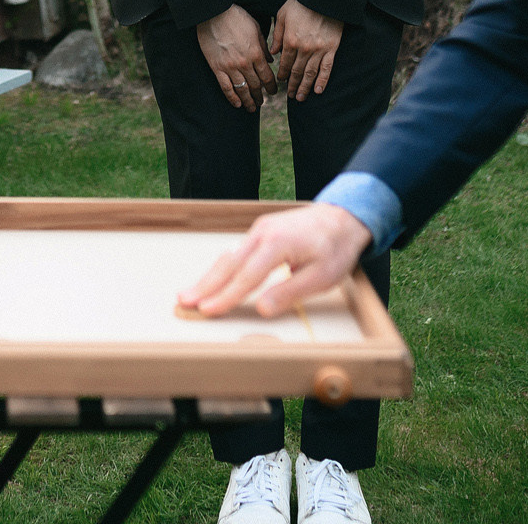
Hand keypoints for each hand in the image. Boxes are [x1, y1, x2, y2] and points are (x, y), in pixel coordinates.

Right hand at [179, 203, 370, 317]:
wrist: (343, 217)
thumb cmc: (335, 248)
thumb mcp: (321, 277)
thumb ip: (289, 293)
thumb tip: (262, 310)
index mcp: (278, 244)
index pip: (246, 276)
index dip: (226, 296)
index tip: (208, 310)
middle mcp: (262, 233)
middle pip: (228, 263)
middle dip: (205, 284)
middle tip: (184, 301)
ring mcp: (259, 229)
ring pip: (228, 255)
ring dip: (209, 276)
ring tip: (189, 292)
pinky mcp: (261, 231)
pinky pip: (235, 250)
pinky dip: (221, 266)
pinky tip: (212, 277)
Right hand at [196, 6, 274, 110]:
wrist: (214, 13)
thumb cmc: (236, 17)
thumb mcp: (256, 28)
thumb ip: (264, 46)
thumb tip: (270, 60)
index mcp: (256, 53)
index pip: (267, 76)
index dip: (271, 86)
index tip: (273, 92)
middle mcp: (245, 64)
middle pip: (256, 85)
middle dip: (260, 95)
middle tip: (262, 102)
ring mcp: (230, 67)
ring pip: (242, 89)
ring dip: (248, 100)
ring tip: (252, 108)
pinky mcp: (217, 68)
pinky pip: (226, 87)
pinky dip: (232, 97)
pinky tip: (237, 104)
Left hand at [269, 0, 342, 99]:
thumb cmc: (300, 3)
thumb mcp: (282, 15)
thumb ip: (278, 35)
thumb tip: (274, 52)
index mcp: (290, 41)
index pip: (285, 63)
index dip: (283, 74)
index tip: (281, 81)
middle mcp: (304, 49)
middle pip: (297, 72)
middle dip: (293, 85)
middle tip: (290, 95)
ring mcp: (319, 50)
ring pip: (310, 73)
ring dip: (305, 87)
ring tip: (301, 98)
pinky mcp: (332, 49)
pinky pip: (326, 68)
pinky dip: (322, 81)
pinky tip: (318, 90)